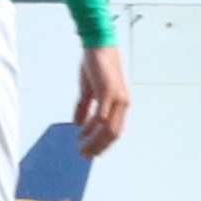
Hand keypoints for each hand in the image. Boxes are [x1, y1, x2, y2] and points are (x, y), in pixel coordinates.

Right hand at [73, 43, 128, 158]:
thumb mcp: (88, 90)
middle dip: (98, 147)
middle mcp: (122, 103)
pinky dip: (91, 127)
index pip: (115, 130)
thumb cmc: (95, 65)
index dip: (103, 144)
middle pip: (113, 134)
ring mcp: (117, 98)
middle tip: (84, 155)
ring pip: (108, 129)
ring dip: (94, 141)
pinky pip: (101, 116)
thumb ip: (85, 107)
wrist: (98, 45)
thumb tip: (78, 124)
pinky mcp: (108, 92)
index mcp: (120, 104)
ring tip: (82, 149)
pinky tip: (82, 133)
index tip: (90, 153)